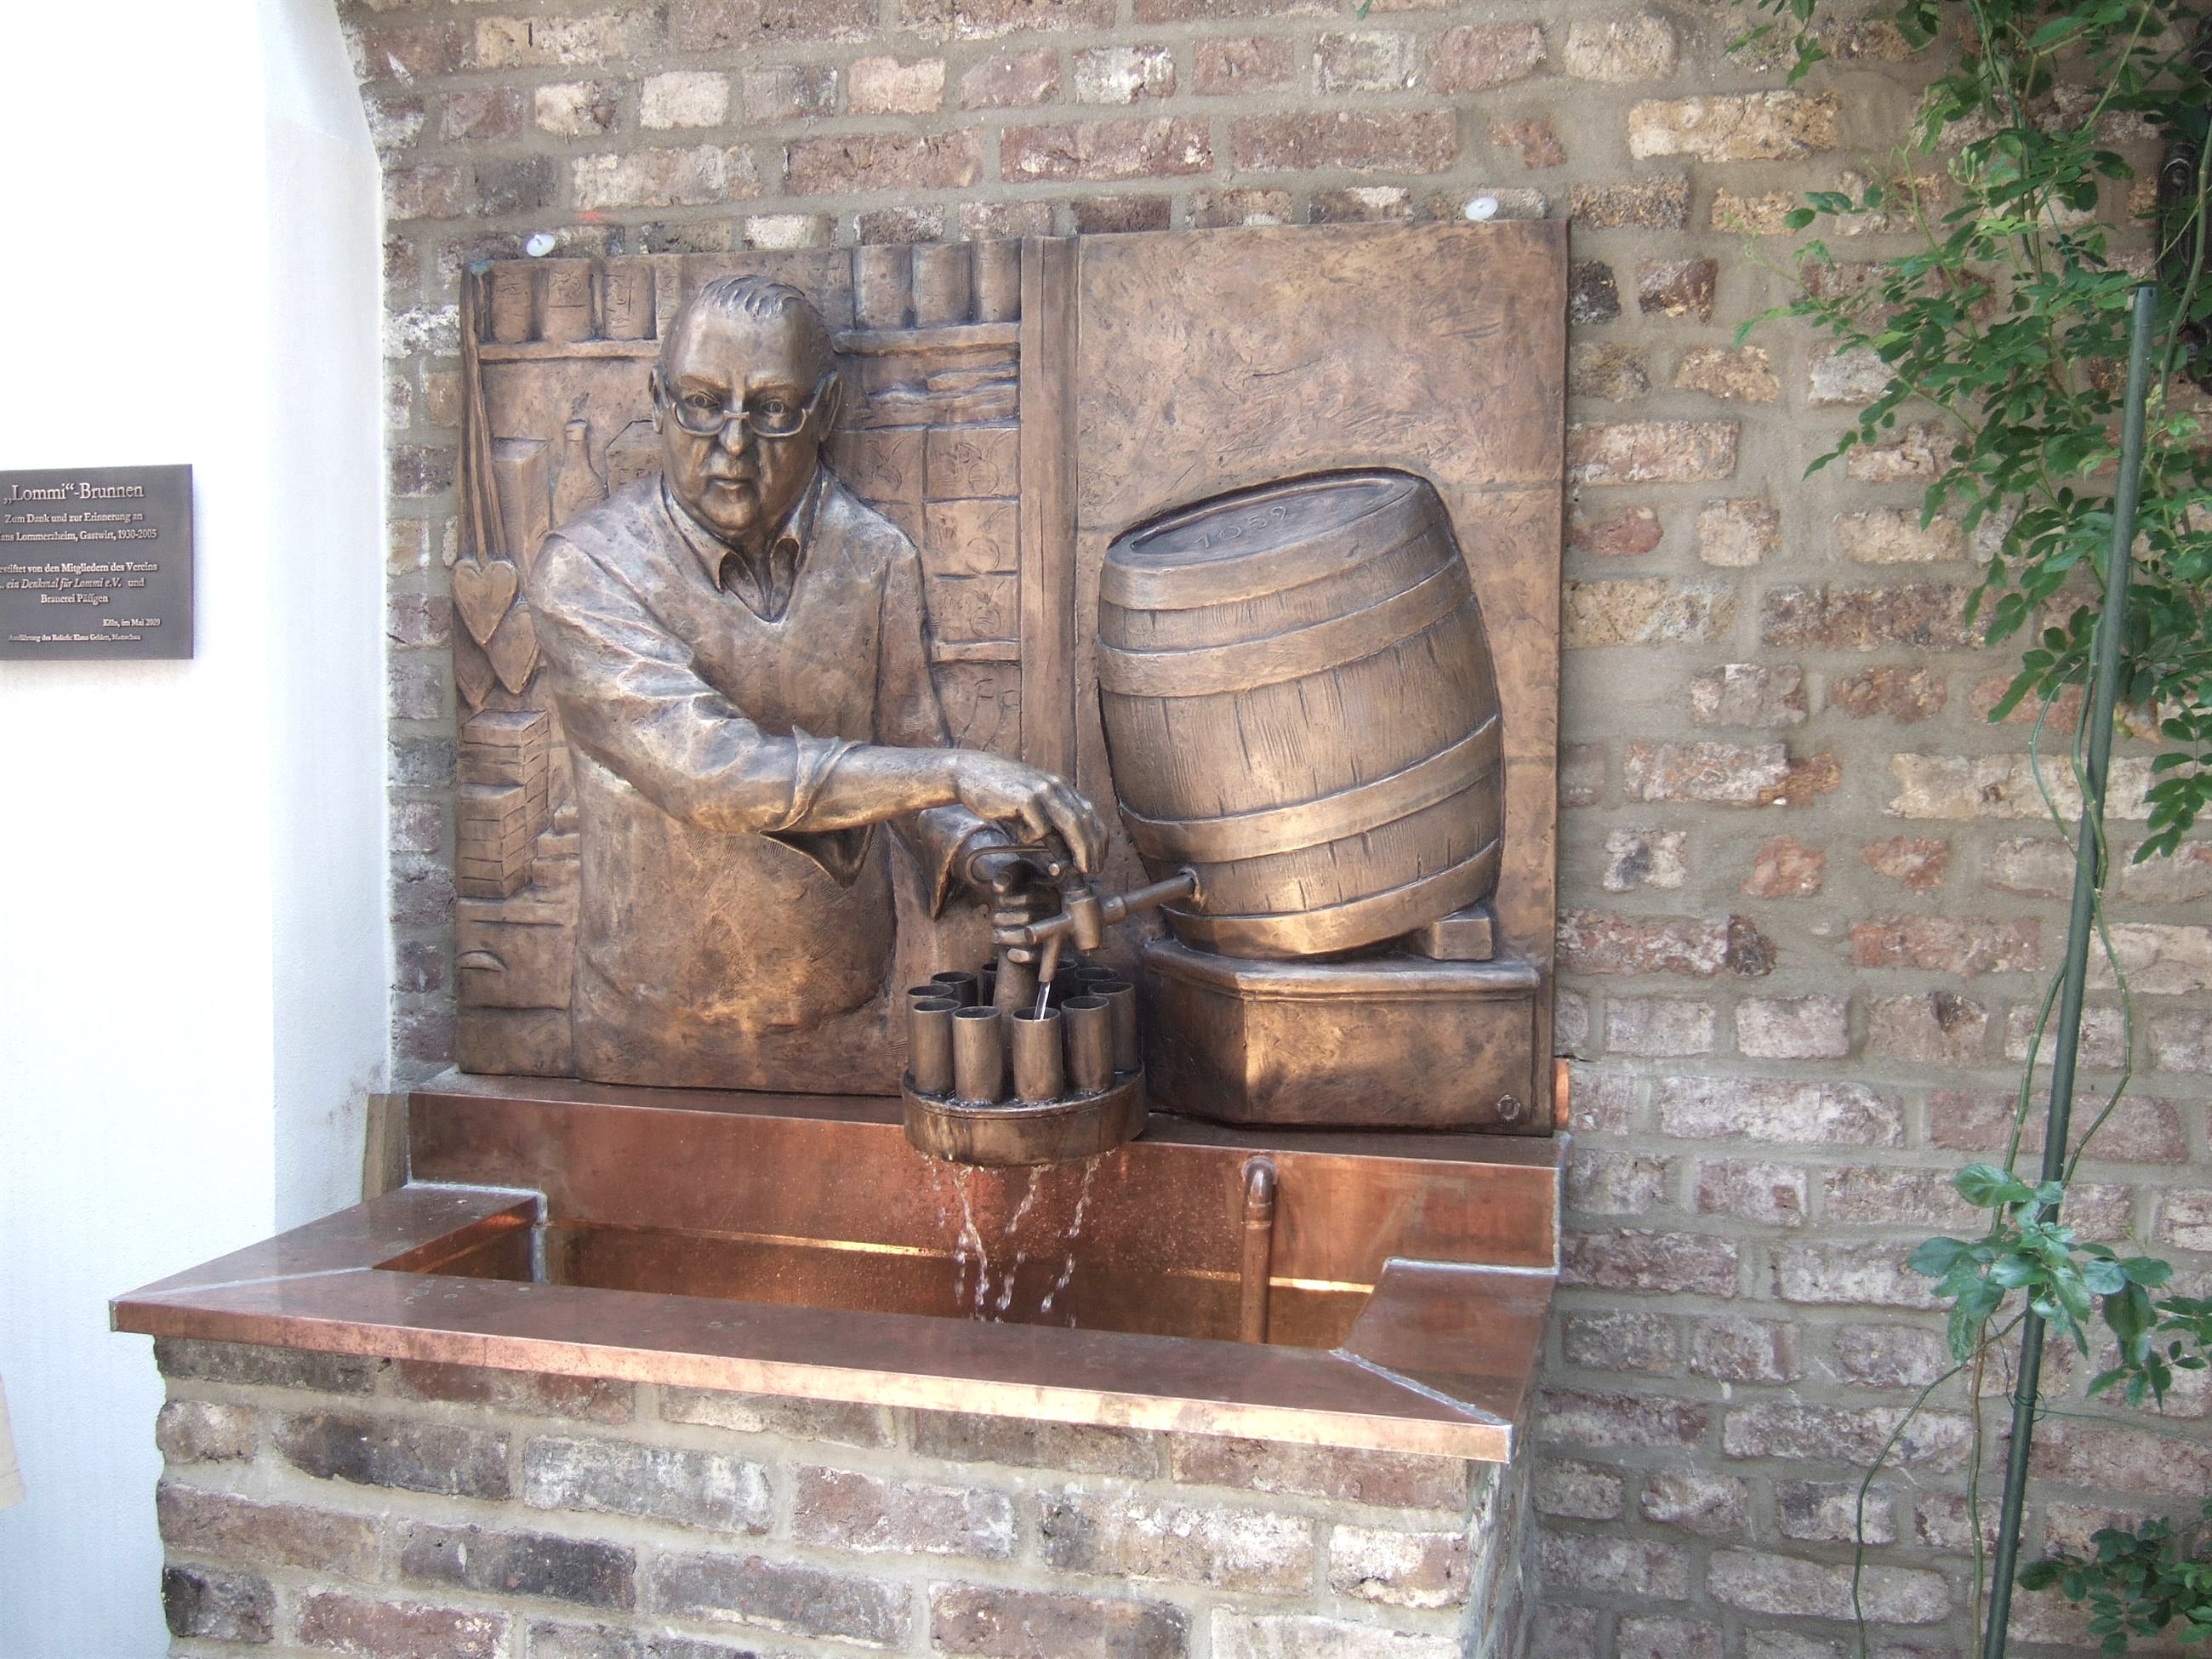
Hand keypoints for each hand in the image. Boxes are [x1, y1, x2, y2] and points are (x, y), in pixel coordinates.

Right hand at [946, 753, 1105, 872]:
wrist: (971, 772)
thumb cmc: (1002, 795)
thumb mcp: (1032, 809)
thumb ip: (1050, 827)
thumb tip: (1067, 855)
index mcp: (1061, 786)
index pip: (1090, 814)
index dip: (1098, 839)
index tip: (1098, 859)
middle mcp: (1056, 786)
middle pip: (1084, 820)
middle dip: (1092, 848)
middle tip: (1093, 870)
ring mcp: (1041, 790)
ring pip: (1070, 823)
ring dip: (1078, 849)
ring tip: (1079, 868)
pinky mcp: (1025, 799)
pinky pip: (1039, 827)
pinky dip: (1033, 838)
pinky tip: (1019, 834)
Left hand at [967, 841, 1061, 961]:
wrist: (1022, 909)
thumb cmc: (1022, 886)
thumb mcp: (1018, 873)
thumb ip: (1008, 874)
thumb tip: (998, 887)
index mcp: (1051, 892)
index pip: (1029, 897)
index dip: (1009, 900)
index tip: (998, 900)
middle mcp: (1057, 913)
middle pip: (1027, 918)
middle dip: (1004, 919)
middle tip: (993, 918)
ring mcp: (1055, 933)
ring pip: (1029, 937)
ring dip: (1007, 936)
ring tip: (995, 934)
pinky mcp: (1049, 951)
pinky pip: (1035, 956)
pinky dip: (1020, 956)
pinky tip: (1009, 953)